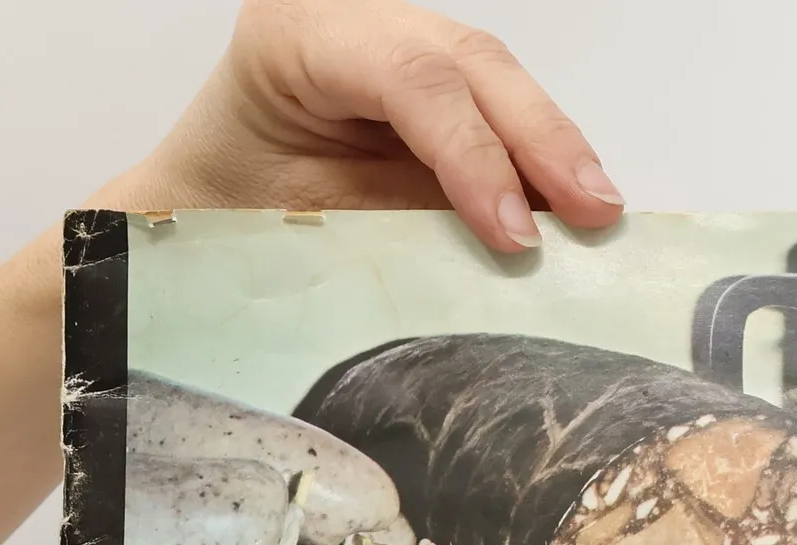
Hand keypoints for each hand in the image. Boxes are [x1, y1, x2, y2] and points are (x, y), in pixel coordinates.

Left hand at [122, 0, 623, 252]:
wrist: (197, 212)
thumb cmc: (223, 217)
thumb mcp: (295, 228)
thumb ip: (388, 231)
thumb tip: (490, 268)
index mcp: (297, 36)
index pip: (411, 77)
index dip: (474, 154)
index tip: (512, 234)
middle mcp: (354, 22)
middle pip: (472, 64)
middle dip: (542, 141)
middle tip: (595, 212)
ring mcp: (396, 46)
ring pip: (495, 82)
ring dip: (553, 151)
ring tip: (599, 214)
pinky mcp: (426, 87)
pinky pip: (492, 115)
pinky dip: (536, 165)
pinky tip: (573, 205)